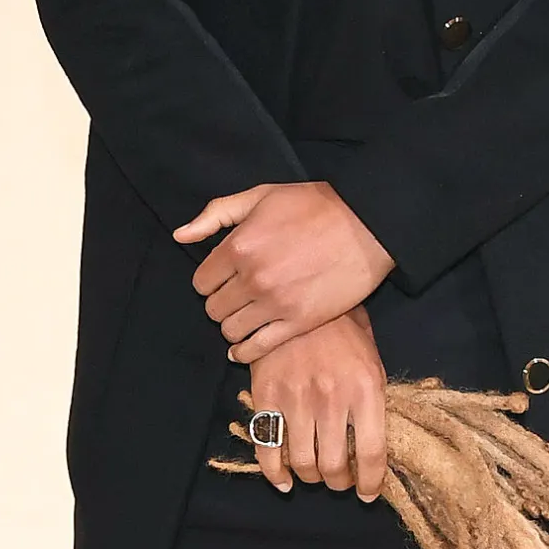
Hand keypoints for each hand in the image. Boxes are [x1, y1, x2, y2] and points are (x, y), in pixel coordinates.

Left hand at [175, 180, 392, 360]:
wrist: (367, 225)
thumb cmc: (314, 205)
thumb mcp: (262, 195)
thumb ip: (217, 214)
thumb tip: (180, 235)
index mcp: (239, 247)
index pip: (201, 282)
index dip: (210, 281)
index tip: (223, 279)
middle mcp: (252, 279)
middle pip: (214, 309)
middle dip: (221, 303)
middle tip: (236, 297)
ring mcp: (276, 304)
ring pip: (231, 331)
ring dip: (234, 325)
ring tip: (247, 316)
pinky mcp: (299, 323)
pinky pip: (256, 349)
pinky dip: (245, 352)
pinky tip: (245, 348)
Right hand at [242, 311, 387, 499]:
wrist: (298, 292)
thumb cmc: (342, 327)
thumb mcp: (371, 358)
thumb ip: (373, 399)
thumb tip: (375, 444)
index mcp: (366, 388)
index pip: (373, 453)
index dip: (372, 483)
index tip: (368, 494)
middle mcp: (332, 398)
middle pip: (335, 466)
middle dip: (339, 483)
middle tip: (339, 480)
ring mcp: (296, 398)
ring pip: (303, 463)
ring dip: (311, 478)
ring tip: (315, 473)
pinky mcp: (266, 395)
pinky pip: (268, 448)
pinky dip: (275, 474)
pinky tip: (284, 480)